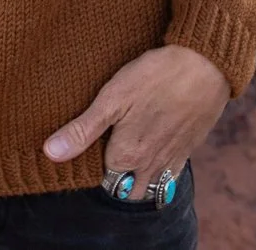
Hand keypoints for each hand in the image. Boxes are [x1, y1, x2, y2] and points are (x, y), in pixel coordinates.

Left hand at [41, 44, 228, 199]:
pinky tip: (155, 147)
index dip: (94, 162)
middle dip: (116, 180)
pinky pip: (171, 176)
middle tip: (109, 150)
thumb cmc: (155, 77)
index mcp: (126, 156)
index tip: (93, 141)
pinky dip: (160, 172)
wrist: (206, 65)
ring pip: (149, 187)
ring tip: (130, 151)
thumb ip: (82, 130)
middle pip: (125, 191)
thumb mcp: (112, 98)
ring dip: (137, 178)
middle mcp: (149, 167)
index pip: (102, 178)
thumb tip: (50, 153)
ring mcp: (172, 161)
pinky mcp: (189, 150)